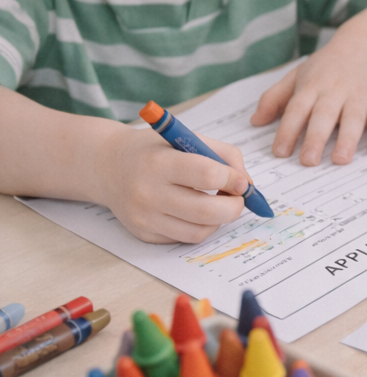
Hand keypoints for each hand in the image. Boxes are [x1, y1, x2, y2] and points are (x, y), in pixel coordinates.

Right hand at [97, 125, 249, 244]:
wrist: (108, 167)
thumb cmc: (154, 150)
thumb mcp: (186, 138)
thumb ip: (223, 155)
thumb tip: (247, 185)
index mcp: (159, 163)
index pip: (207, 175)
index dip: (232, 179)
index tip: (240, 181)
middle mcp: (149, 193)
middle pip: (207, 211)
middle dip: (235, 207)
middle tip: (239, 198)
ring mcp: (145, 218)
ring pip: (200, 231)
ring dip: (220, 220)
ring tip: (218, 204)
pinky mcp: (144, 234)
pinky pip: (185, 238)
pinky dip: (200, 227)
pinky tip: (196, 212)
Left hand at [250, 43, 366, 165]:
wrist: (364, 44)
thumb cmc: (326, 66)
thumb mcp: (297, 75)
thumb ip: (275, 98)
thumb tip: (255, 122)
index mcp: (311, 86)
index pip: (296, 109)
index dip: (287, 131)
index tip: (280, 152)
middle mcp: (335, 91)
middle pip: (324, 115)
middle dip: (316, 138)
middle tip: (308, 161)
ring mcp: (359, 95)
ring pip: (354, 118)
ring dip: (348, 139)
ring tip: (340, 160)